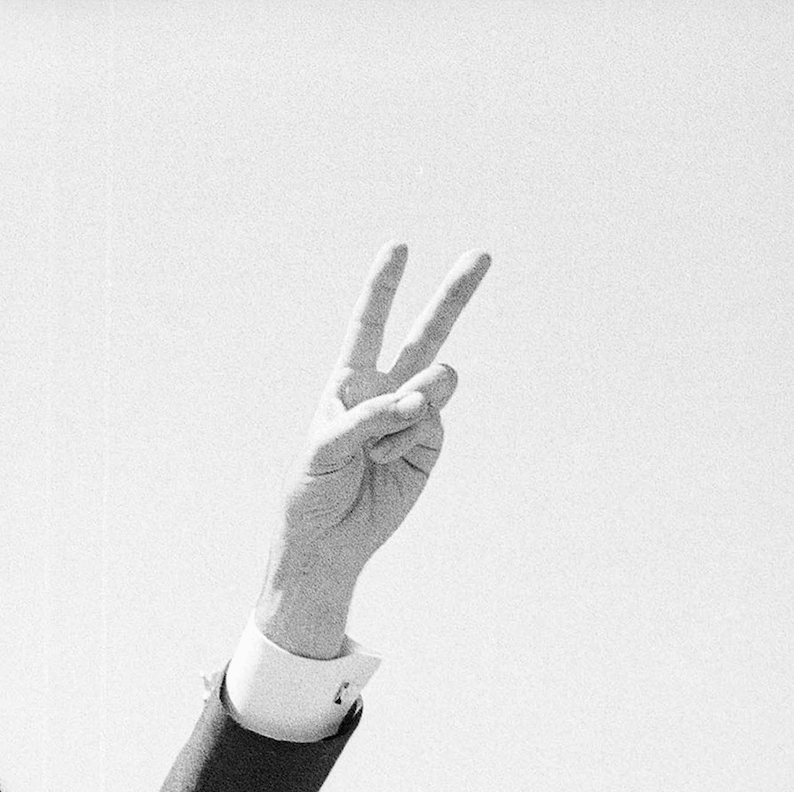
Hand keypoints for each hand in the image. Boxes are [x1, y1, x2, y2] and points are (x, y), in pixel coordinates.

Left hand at [269, 244, 490, 604]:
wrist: (329, 540)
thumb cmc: (310, 491)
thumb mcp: (323, 448)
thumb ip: (369, 417)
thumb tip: (418, 400)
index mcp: (347, 383)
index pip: (368, 326)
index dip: (382, 288)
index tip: (397, 248)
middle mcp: (383, 391)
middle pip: (425, 334)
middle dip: (453, 296)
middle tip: (482, 255)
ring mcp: (412, 416)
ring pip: (438, 379)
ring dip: (417, 401)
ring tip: (380, 441)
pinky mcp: (430, 443)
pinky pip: (433, 421)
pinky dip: (410, 437)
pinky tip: (385, 461)